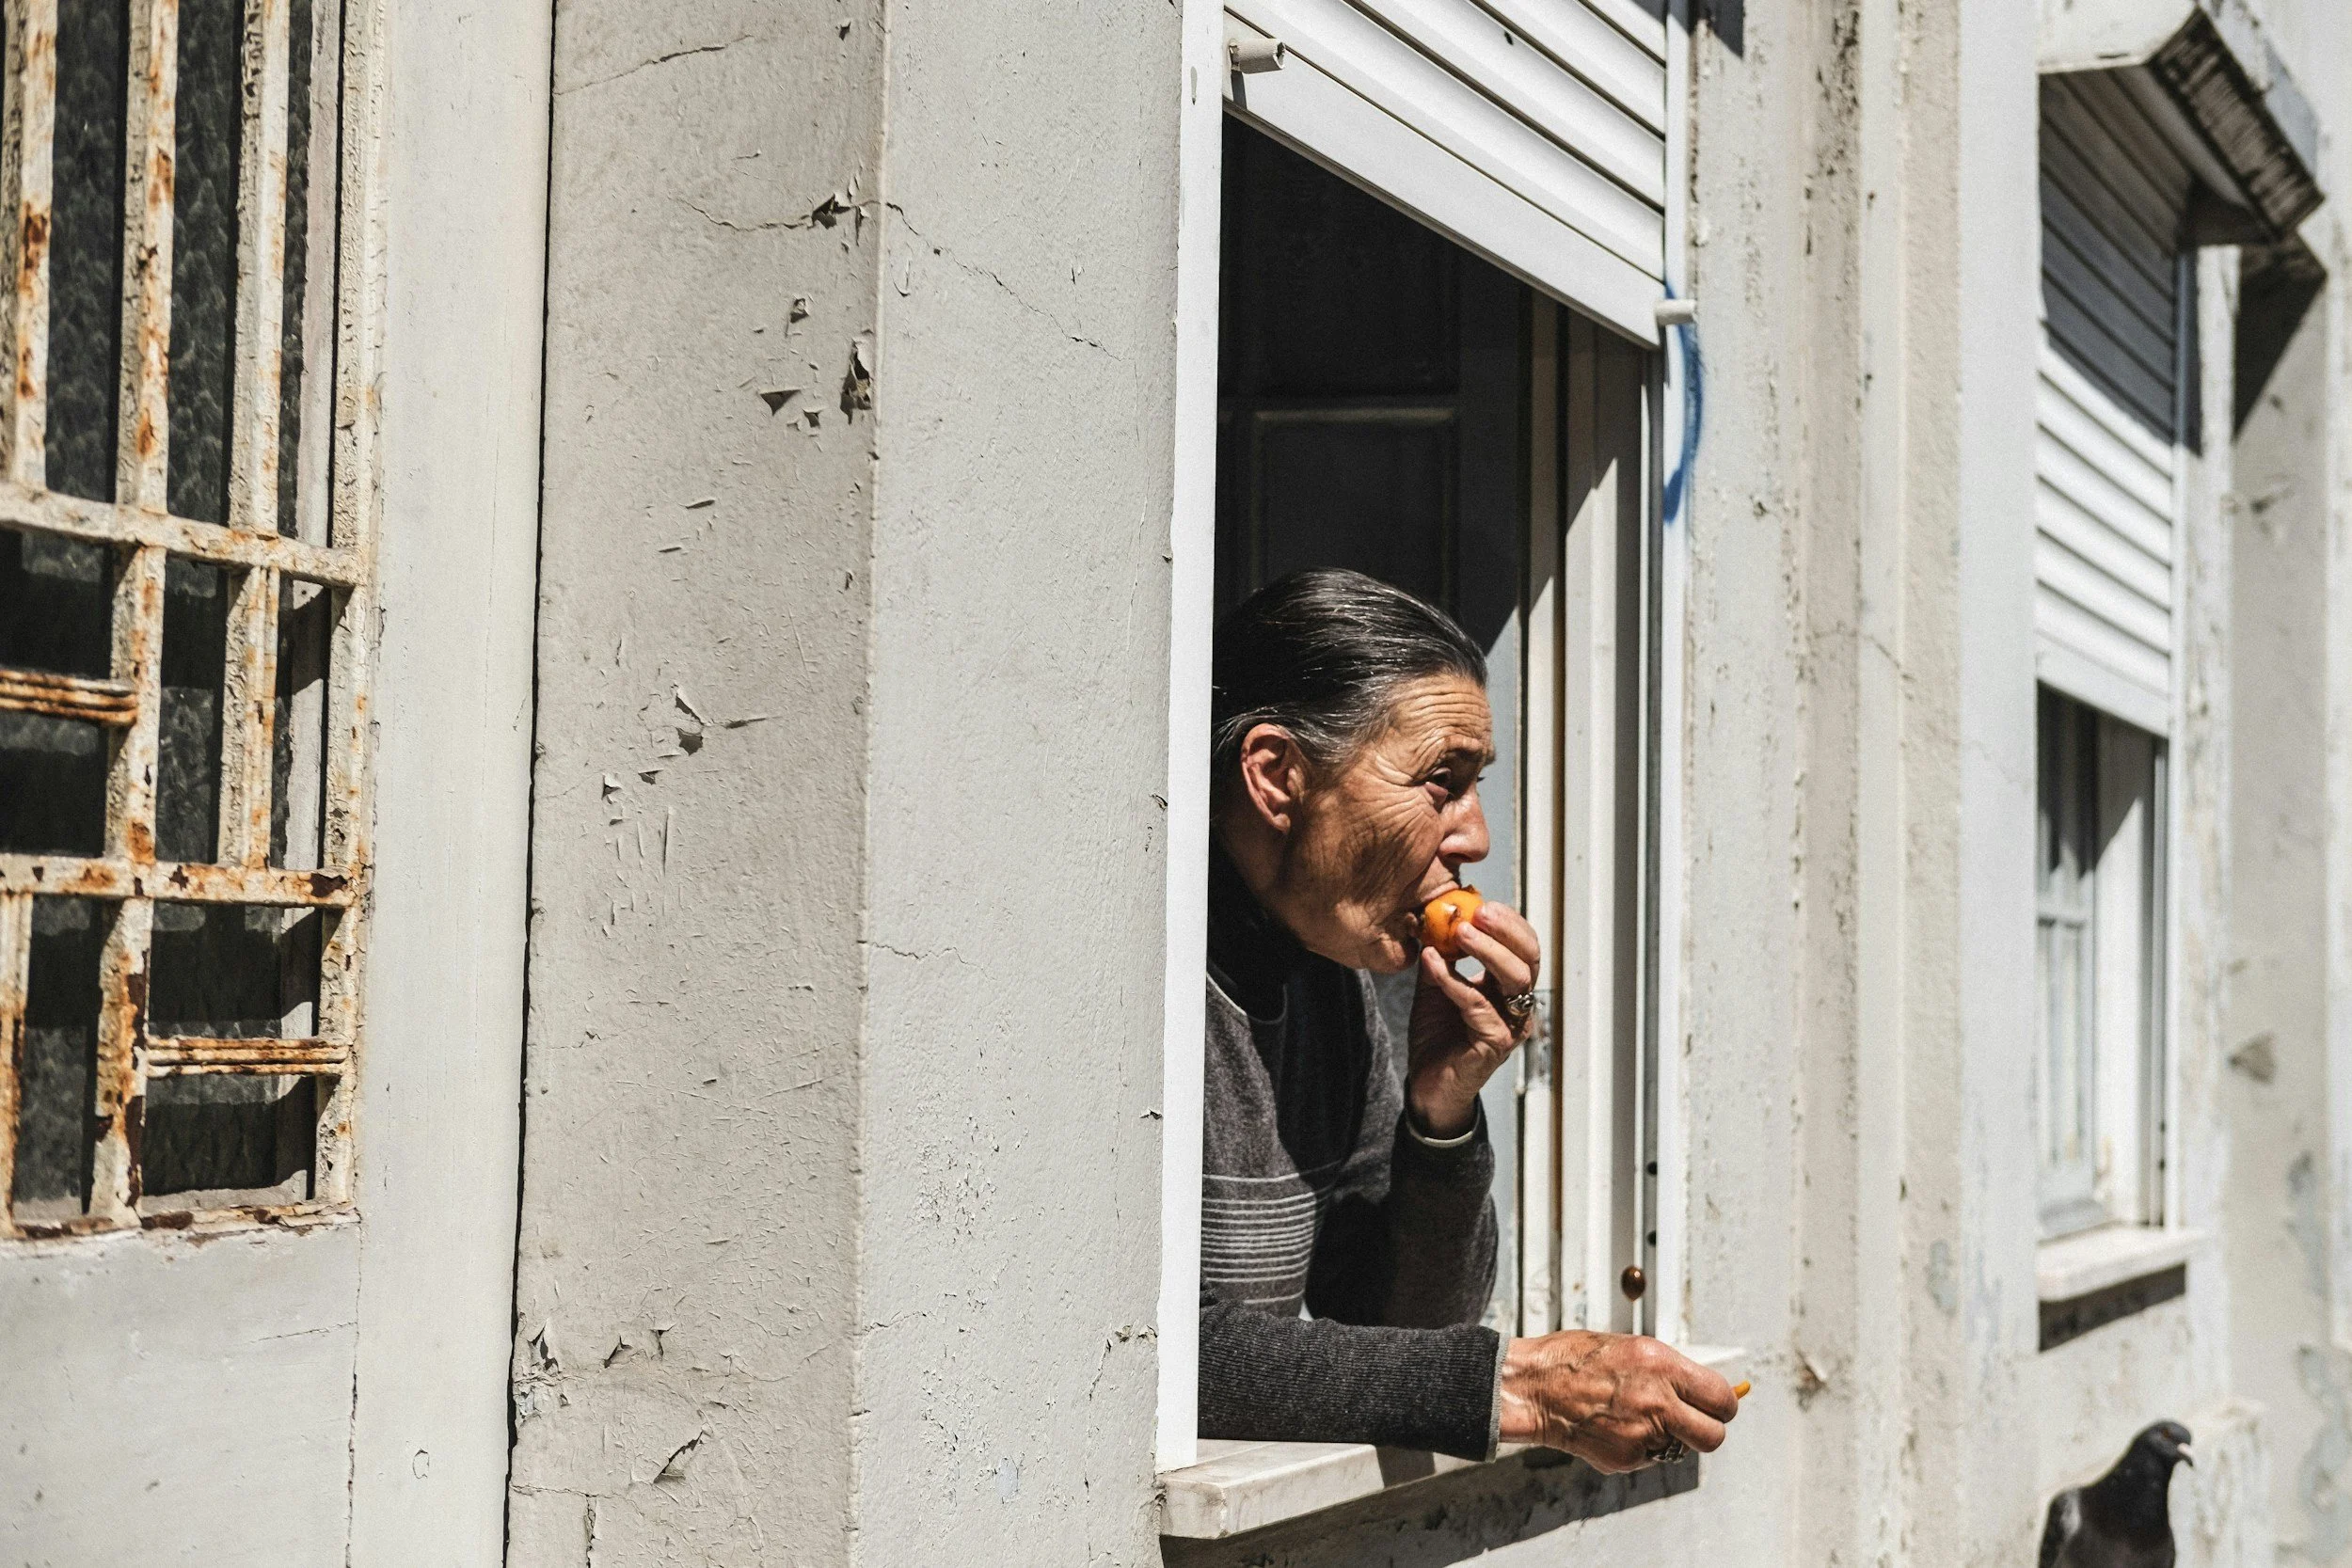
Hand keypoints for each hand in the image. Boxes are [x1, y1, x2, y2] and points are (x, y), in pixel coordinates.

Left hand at [1405, 897, 1540, 1136]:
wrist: (1427, 1084)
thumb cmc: (1437, 1033)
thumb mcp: (1437, 984)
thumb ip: (1442, 954)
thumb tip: (1433, 915)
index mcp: (1511, 988)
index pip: (1524, 947)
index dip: (1509, 923)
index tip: (1482, 902)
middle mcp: (1519, 1006)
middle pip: (1528, 959)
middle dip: (1506, 931)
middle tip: (1478, 910)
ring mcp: (1511, 1026)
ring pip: (1513, 981)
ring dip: (1487, 951)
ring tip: (1459, 931)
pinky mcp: (1493, 1044)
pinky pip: (1477, 1005)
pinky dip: (1454, 981)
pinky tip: (1431, 963)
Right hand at [1497, 1332, 1738, 1471]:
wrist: (1535, 1387)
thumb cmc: (1576, 1360)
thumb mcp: (1632, 1348)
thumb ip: (1670, 1371)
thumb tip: (1700, 1388)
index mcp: (1662, 1366)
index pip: (1722, 1399)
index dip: (1722, 1404)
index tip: (1715, 1404)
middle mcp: (1658, 1402)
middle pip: (1714, 1435)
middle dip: (1707, 1429)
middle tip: (1693, 1421)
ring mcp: (1643, 1435)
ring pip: (1681, 1449)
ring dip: (1670, 1437)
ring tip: (1637, 1416)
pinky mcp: (1626, 1458)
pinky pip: (1651, 1457)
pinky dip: (1641, 1446)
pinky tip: (1615, 1426)